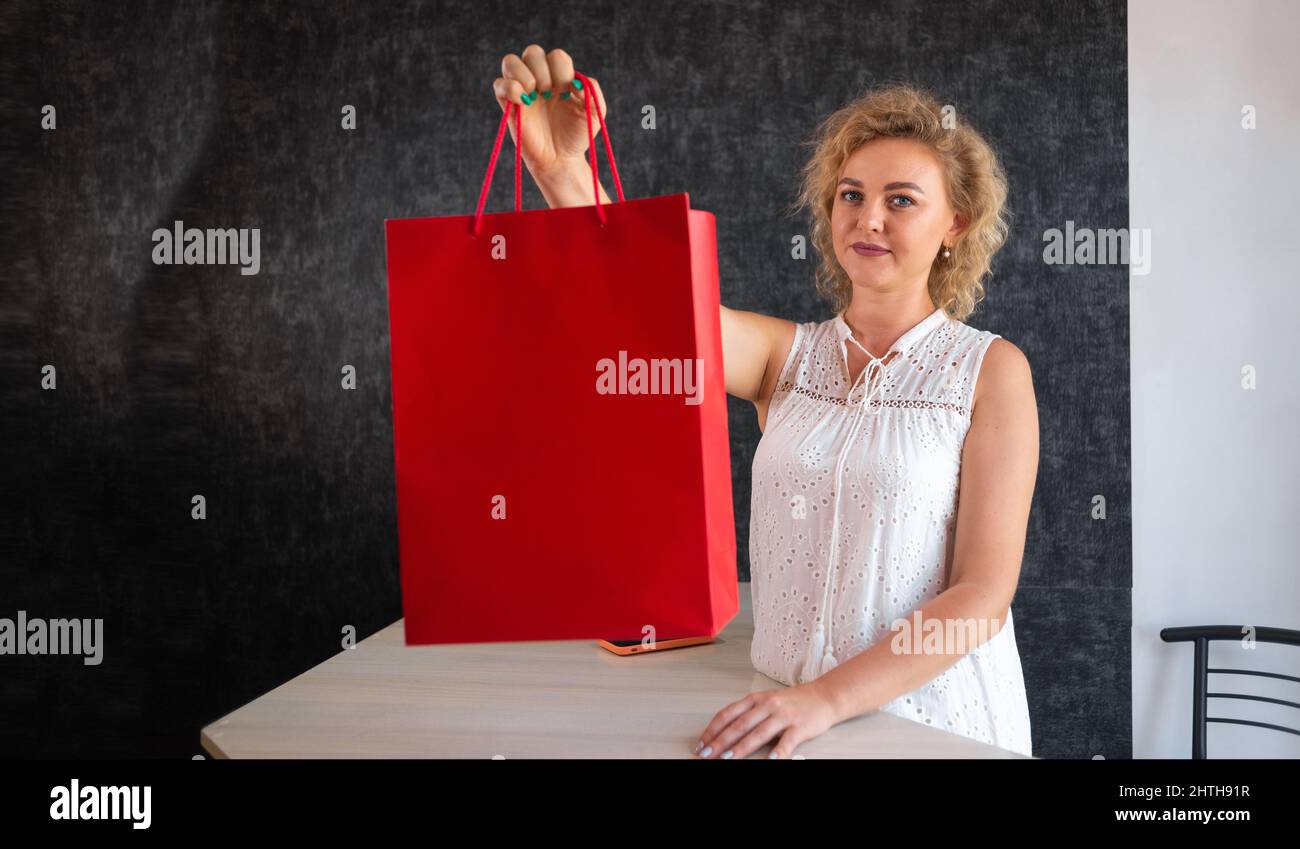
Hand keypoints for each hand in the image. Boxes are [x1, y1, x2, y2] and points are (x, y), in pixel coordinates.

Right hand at [491, 44, 608, 179]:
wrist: (561, 159)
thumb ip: (592, 90)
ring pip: (510, 61)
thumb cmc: (576, 135)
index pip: (556, 56)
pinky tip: (523, 103)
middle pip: (532, 52)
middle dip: (543, 71)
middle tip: (550, 94)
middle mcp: (539, 79)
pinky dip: (510, 88)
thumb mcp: (596, 112)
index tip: (567, 93)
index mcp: (559, 77)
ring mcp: (522, 90)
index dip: (561, 70)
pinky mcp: (508, 104)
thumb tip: (574, 80)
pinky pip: (498, 84)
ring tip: (534, 95)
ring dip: (524, 74)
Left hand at [694, 681, 840, 758]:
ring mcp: (783, 715)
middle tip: (707, 754)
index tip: (701, 743)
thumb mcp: (767, 701)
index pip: (728, 714)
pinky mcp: (800, 727)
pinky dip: (778, 752)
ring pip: (758, 733)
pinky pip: (787, 741)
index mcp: (756, 698)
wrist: (824, 696)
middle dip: (721, 741)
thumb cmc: (793, 701)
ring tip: (728, 759)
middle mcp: (768, 705)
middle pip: (739, 724)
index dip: (712, 729)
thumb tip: (724, 731)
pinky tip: (770, 761)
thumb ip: (748, 713)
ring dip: (741, 747)